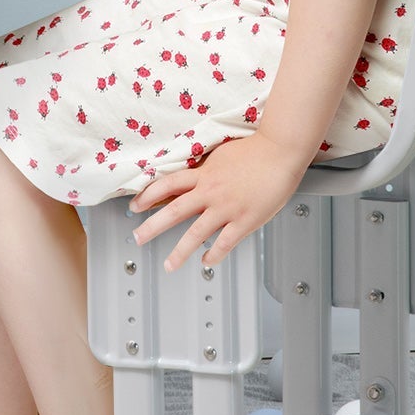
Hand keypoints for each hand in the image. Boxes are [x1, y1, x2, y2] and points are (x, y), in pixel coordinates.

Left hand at [127, 132, 307, 271]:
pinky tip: (206, 261)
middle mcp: (210, 191)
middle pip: (174, 211)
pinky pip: (225, 243)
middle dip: (152, 226)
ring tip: (168, 265)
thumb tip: (191, 177)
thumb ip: (205, 169)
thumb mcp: (220, 155)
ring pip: (196, 233)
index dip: (148, 196)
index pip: (167, 185)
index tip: (135, 206)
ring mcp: (227, 207)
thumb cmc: (254, 150)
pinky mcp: (245, 220)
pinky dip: (213, 255)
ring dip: (179, 252)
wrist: (280, 151)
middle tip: (137, 237)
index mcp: (204, 174)